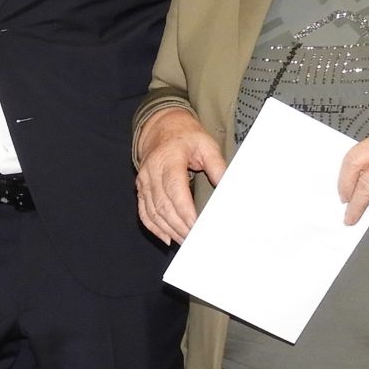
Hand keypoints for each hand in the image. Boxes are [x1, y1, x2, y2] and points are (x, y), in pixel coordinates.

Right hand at [134, 106, 226, 242]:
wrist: (161, 126)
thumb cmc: (186, 136)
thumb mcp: (207, 145)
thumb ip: (218, 166)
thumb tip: (228, 187)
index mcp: (169, 159)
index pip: (175, 189)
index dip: (184, 211)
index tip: (196, 226)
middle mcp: (152, 171)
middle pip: (163, 205)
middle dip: (179, 226)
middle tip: (194, 240)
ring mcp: (144, 180)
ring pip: (153, 211)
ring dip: (169, 230)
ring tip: (185, 242)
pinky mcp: (140, 188)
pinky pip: (143, 211)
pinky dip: (154, 228)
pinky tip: (166, 238)